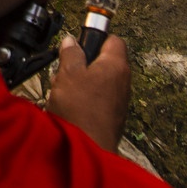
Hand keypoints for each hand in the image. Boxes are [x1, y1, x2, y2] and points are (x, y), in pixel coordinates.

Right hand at [46, 33, 129, 151]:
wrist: (88, 149)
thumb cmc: (81, 111)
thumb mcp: (68, 72)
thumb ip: (70, 53)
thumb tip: (71, 42)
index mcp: (116, 65)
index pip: (114, 39)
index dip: (96, 38)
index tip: (81, 42)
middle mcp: (122, 82)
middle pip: (104, 62)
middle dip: (83, 64)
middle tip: (67, 69)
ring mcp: (118, 101)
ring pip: (98, 82)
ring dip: (80, 83)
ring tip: (64, 91)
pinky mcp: (111, 117)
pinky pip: (97, 100)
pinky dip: (83, 100)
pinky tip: (69, 107)